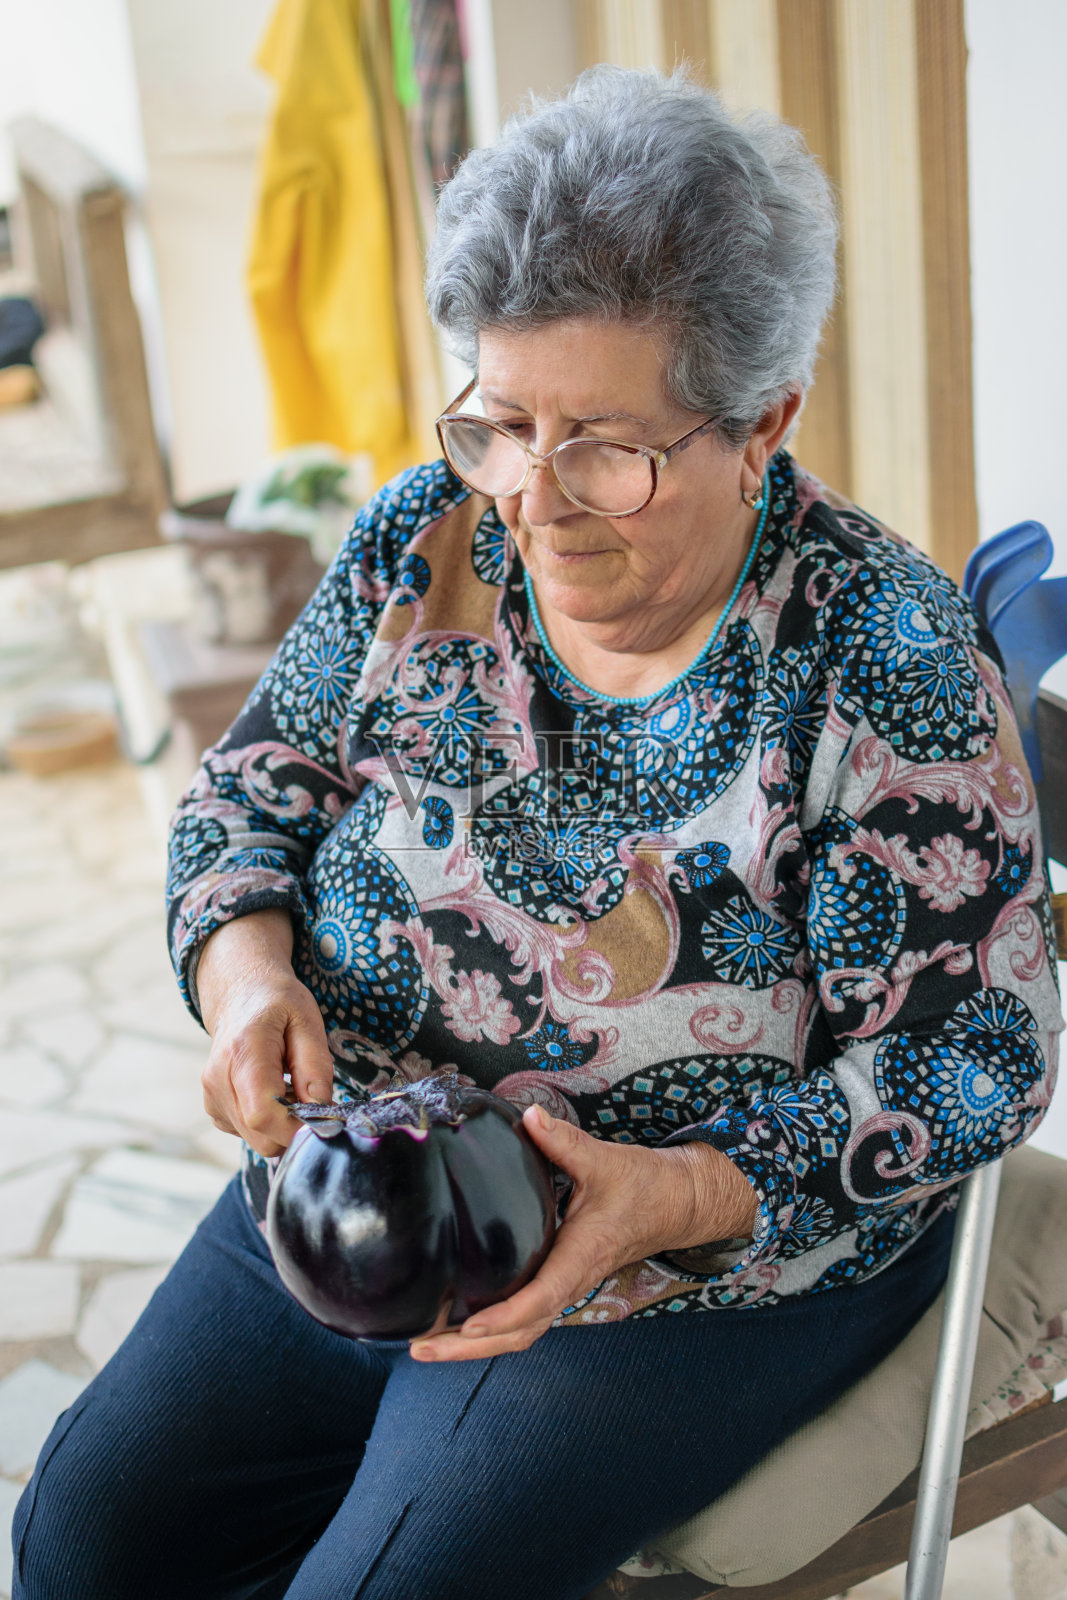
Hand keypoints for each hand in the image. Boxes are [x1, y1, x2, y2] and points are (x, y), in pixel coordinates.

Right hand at [197, 909, 333, 1156]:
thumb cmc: (278, 1004)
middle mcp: (218, 1078)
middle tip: (311, 1098)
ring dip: (282, 1125)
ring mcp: (211, 1096)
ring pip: (255, 1140)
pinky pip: (246, 1133)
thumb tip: (322, 1113)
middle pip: (261, 1137)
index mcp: (243, 1052)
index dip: (298, 1128)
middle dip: (294, 1129)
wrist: (240, 994)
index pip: (264, 1114)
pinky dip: (267, 1122)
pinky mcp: (213, 1107)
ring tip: (290, 1087)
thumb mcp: (308, 1022)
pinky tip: (273, 1091)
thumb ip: (316, 1067)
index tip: (324, 1117)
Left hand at [409, 1105, 757, 1361]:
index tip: (468, 1322)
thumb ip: (564, 1141)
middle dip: (469, 1346)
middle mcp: (571, 1281)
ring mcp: (565, 1286)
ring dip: (474, 1345)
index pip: (540, 1297)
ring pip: (520, 1332)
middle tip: (421, 1348)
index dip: (504, 1314)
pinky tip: (457, 1324)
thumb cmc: (643, 1186)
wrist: (674, 1205)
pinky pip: (524, 1318)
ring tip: (425, 1345)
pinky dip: (490, 1330)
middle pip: (519, 1332)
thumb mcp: (605, 1159)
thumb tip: (530, 1116)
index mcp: (581, 1256)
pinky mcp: (560, 1282)